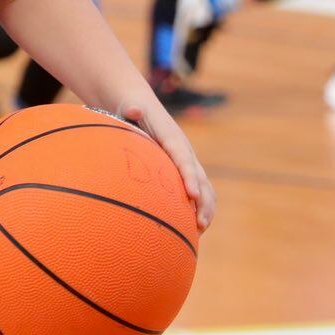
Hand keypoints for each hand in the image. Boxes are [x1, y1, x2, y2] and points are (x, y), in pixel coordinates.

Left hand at [117, 98, 215, 230]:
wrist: (138, 104)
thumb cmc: (130, 109)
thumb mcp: (128, 107)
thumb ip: (131, 110)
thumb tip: (133, 109)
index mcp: (171, 138)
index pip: (183, 159)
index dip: (189, 177)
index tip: (192, 195)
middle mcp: (184, 151)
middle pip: (200, 177)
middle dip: (203, 201)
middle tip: (200, 224)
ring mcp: (186, 161)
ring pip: (204, 186)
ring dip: (206, 207)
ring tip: (200, 230)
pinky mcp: (183, 169)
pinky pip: (197, 189)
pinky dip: (199, 206)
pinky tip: (191, 227)